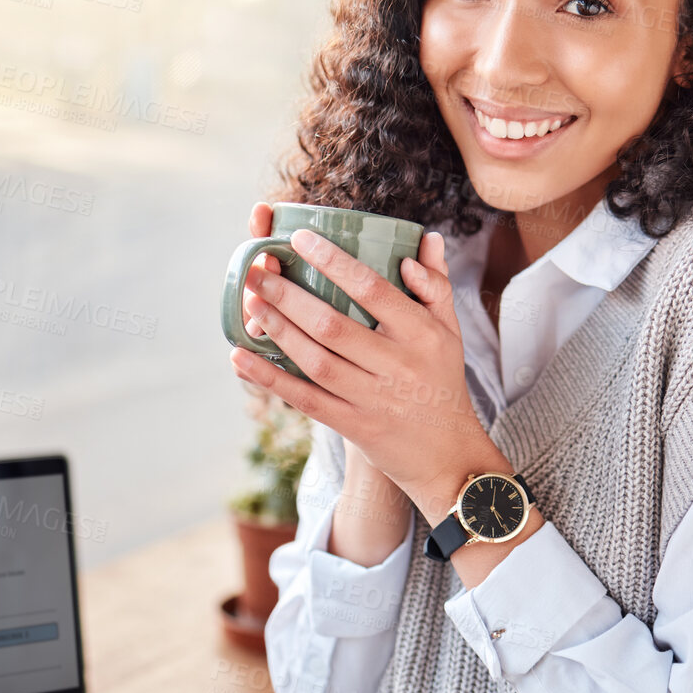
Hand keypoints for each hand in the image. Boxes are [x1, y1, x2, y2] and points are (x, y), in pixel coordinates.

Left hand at [226, 220, 508, 517]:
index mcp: (421, 333)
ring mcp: (374, 399)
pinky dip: (271, 379)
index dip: (333, 262)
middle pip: (333, 325)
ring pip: (316, 361)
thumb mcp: (450, 330)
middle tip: (257, 271)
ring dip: (278, 331)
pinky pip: (307, 400)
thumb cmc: (443, 379)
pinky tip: (241, 358)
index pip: (373, 288)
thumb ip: (436, 284)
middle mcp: (397, 365)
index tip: (299, 239)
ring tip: (250, 304)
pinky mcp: (354, 426)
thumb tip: (426, 238)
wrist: (448, 454)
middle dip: (288, 295)